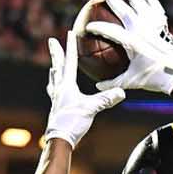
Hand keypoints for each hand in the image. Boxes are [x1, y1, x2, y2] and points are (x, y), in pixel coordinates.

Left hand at [44, 7, 124, 147]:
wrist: (59, 140)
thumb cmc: (73, 123)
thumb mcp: (91, 109)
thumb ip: (106, 99)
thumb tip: (122, 92)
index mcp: (67, 85)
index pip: (70, 61)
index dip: (70, 46)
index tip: (69, 33)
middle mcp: (59, 89)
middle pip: (58, 66)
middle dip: (56, 53)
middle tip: (51, 41)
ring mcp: (56, 99)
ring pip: (54, 79)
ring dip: (55, 70)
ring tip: (54, 66)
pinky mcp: (56, 108)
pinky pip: (55, 92)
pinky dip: (55, 86)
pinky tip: (56, 90)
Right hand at [84, 0, 172, 95]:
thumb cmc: (153, 79)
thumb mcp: (131, 81)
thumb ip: (113, 83)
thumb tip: (98, 86)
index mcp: (132, 42)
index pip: (110, 31)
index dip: (97, 28)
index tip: (87, 27)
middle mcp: (142, 31)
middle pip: (125, 11)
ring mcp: (153, 28)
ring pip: (142, 7)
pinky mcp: (162, 29)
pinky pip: (157, 12)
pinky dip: (153, 3)